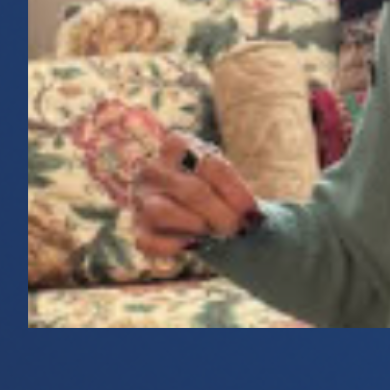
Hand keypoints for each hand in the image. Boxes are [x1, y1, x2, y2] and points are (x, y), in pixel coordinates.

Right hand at [134, 133, 262, 257]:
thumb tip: (251, 218)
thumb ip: (233, 186)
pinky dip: (173, 246)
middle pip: (193, 192)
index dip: (237, 194)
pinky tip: (193, 244)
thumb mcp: (223, 172)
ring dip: (195, 226)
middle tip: (239, 229)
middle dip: (222, 216)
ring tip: (213, 232)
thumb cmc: (211, 183)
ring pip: (161, 212)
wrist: (187, 201)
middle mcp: (152, 168)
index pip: (211, 166)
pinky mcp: (136, 227)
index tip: (253, 214)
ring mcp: (139, 198)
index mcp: (177, 144)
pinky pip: (148, 241)